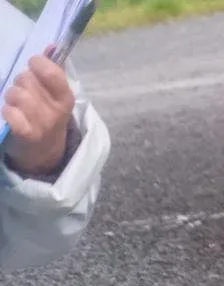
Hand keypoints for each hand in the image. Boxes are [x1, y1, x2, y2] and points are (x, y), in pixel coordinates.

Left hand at [4, 54, 73, 177]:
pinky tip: (10, 113)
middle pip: (27, 79)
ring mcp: (43, 124)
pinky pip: (10, 113)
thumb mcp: (55, 94)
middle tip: (24, 91)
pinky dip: (7, 111)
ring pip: (16, 94)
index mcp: (66, 97)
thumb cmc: (46, 115)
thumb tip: (51, 45)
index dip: (37, 64)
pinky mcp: (27, 135)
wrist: (45, 152)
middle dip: (21, 82)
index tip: (33, 67)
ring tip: (14, 102)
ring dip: (10, 96)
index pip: (52, 72)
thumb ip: (53, 69)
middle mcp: (57, 111)